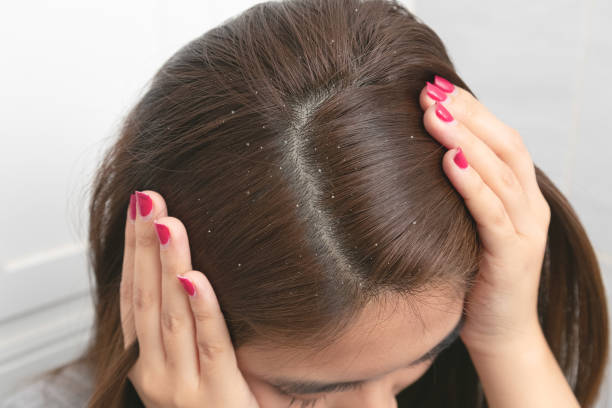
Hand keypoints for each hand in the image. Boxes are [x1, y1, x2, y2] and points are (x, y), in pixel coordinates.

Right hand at [119, 190, 259, 407]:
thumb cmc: (217, 404)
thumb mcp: (189, 362)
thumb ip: (187, 324)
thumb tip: (190, 268)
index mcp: (146, 361)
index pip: (133, 295)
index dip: (132, 251)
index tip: (139, 208)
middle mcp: (155, 373)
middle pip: (145, 298)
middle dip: (144, 246)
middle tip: (148, 198)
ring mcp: (182, 388)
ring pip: (171, 317)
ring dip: (168, 267)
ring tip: (167, 223)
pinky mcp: (218, 397)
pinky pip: (211, 347)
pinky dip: (202, 311)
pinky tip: (195, 279)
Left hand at [419, 78, 551, 355]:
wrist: (499, 335)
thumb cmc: (476, 277)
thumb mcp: (470, 227)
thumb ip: (462, 194)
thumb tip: (426, 157)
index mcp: (522, 197)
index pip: (502, 140)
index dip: (472, 111)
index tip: (435, 88)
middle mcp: (530, 208)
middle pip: (505, 146)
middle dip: (468, 114)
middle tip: (430, 91)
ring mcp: (526, 232)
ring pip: (500, 173)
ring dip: (466, 139)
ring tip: (433, 114)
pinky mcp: (512, 258)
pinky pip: (493, 213)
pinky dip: (472, 184)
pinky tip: (450, 160)